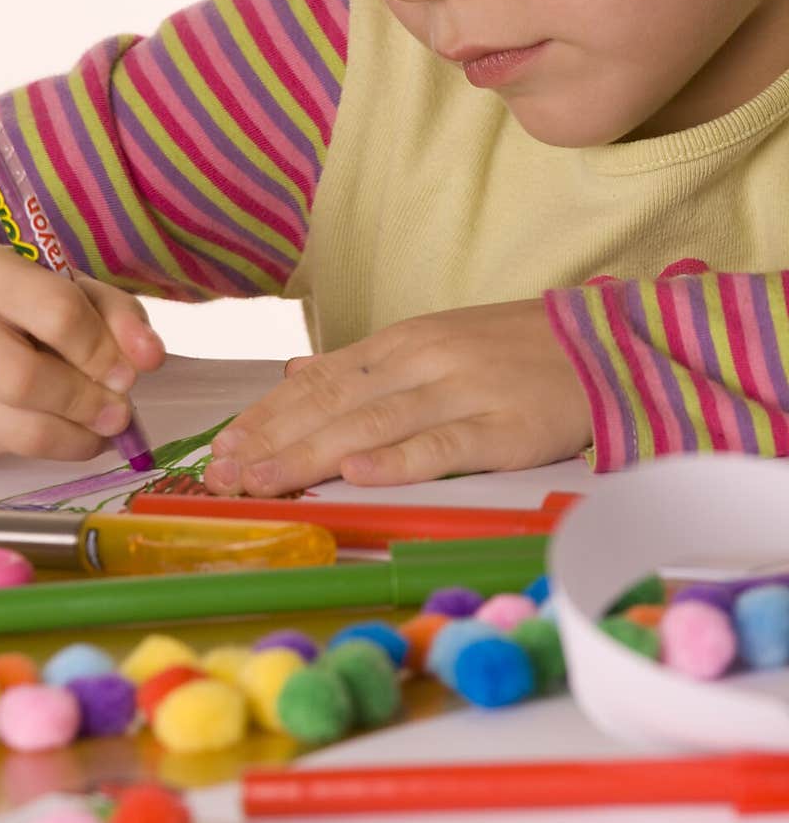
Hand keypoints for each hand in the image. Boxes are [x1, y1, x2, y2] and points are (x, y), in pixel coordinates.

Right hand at [0, 241, 164, 459]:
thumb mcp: (69, 288)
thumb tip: (150, 356)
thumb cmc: (15, 300)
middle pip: (24, 379)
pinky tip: (61, 429)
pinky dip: (47, 446)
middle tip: (118, 413)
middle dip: (86, 403)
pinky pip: (2, 449)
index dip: (101, 351)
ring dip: (75, 438)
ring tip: (100, 429)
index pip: (56, 313)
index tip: (128, 373)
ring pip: (15, 430)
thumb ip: (116, 315)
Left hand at [203, 298, 591, 494]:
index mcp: (401, 343)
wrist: (603, 344)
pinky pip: (444, 445)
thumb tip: (295, 373)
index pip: (317, 381)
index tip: (220, 449)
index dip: (265, 416)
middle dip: (271, 441)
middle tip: (221, 476)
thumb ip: (364, 363)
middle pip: (333, 404)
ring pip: (373, 425)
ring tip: (262, 481)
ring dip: (311, 455)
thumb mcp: (432, 341)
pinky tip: (357, 474)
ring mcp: (462, 392)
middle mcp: (422, 362)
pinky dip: (398, 460)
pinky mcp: (504, 428)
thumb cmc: (513, 350)